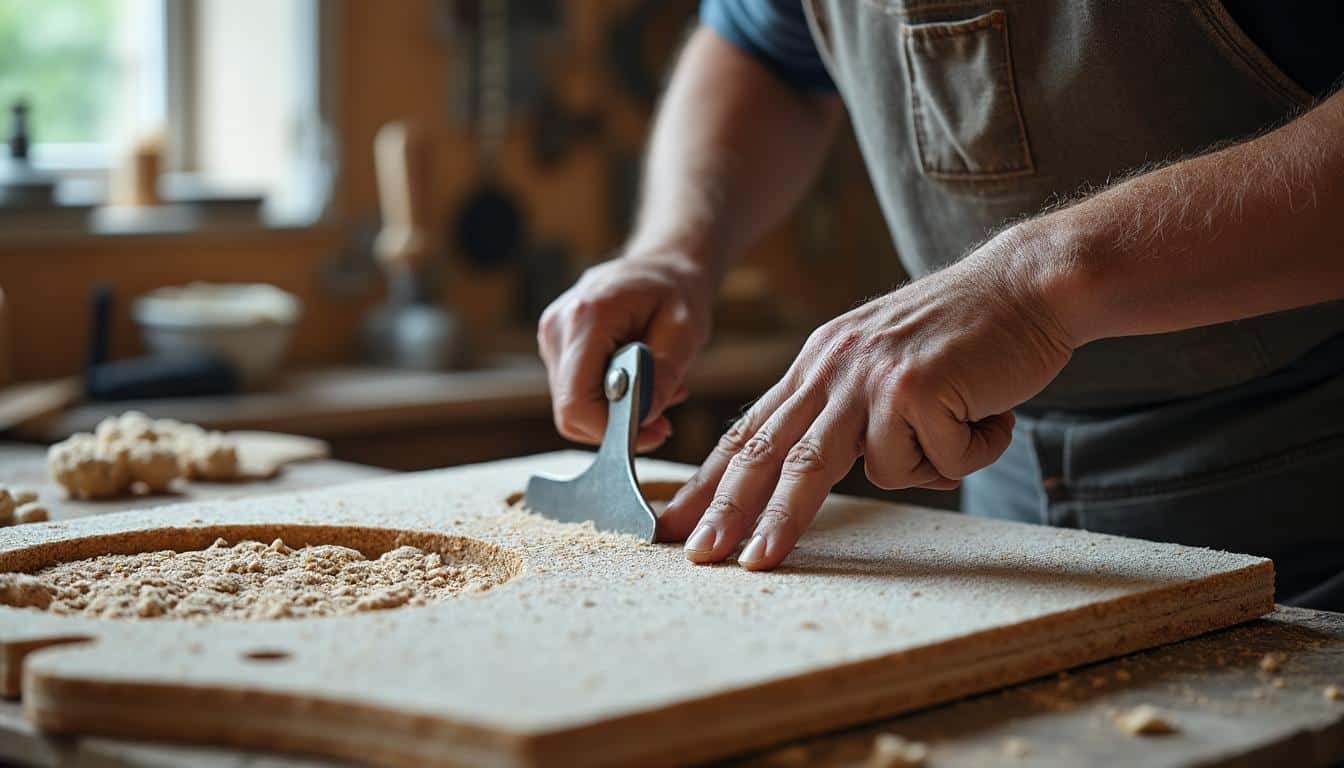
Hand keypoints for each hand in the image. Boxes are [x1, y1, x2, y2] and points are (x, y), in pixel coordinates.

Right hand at [538, 252, 714, 451]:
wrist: (662, 263)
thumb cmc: (677, 290)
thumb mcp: (687, 331)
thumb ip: (664, 375)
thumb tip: (643, 420)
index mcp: (587, 317)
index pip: (576, 401)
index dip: (611, 429)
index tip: (652, 429)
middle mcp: (559, 327)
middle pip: (570, 411)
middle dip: (617, 424)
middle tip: (662, 415)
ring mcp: (552, 337)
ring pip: (572, 407)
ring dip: (615, 412)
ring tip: (655, 387)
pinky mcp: (555, 347)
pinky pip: (575, 392)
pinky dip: (606, 398)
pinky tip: (636, 378)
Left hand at [656, 240, 1073, 568]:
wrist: (1028, 285)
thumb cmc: (963, 336)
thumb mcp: (879, 362)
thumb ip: (839, 412)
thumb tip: (802, 479)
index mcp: (817, 363)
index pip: (751, 431)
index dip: (712, 480)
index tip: (678, 521)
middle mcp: (833, 366)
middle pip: (770, 455)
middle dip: (732, 512)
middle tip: (704, 558)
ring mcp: (870, 376)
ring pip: (840, 468)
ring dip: (905, 473)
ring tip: (958, 427)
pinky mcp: (915, 386)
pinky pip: (934, 463)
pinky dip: (969, 449)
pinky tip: (985, 410)